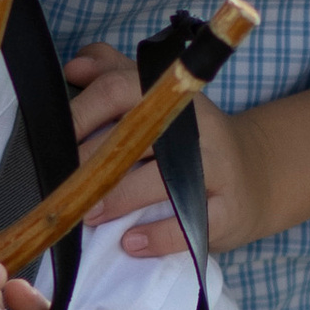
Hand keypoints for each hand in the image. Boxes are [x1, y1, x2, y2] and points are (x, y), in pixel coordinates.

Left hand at [64, 45, 258, 257]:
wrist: (257, 175)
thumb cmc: (192, 141)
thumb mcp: (161, 104)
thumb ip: (115, 76)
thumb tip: (74, 67)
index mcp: (174, 95)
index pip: (120, 88)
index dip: (82, 112)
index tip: (52, 139)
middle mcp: (198, 127)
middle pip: (137, 137)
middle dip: (92, 164)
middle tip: (61, 187)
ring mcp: (217, 169)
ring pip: (161, 183)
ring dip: (118, 200)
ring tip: (88, 214)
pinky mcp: (228, 210)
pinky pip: (189, 225)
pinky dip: (156, 237)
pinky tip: (129, 242)